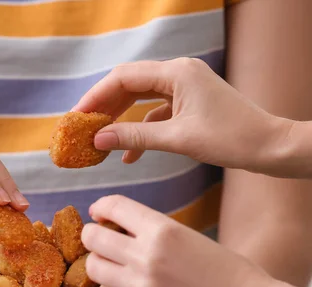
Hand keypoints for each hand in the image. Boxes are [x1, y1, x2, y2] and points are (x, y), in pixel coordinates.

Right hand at [73, 58, 295, 176]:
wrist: (270, 147)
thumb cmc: (231, 139)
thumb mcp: (177, 139)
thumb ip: (134, 138)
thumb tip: (98, 140)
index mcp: (176, 73)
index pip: (123, 77)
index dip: (95, 96)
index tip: (77, 117)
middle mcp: (178, 73)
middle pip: (129, 84)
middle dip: (104, 107)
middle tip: (82, 127)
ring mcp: (185, 88)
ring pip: (140, 98)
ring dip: (120, 118)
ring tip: (99, 139)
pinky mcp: (189, 103)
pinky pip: (156, 112)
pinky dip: (140, 129)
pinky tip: (128, 154)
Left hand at [81, 195, 273, 286]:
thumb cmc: (225, 271)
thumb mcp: (188, 236)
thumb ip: (151, 231)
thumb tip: (114, 226)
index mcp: (162, 229)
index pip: (113, 205)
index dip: (100, 207)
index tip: (99, 214)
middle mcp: (146, 255)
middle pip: (92, 237)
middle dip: (93, 237)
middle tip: (102, 243)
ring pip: (94, 268)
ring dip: (101, 266)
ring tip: (117, 269)